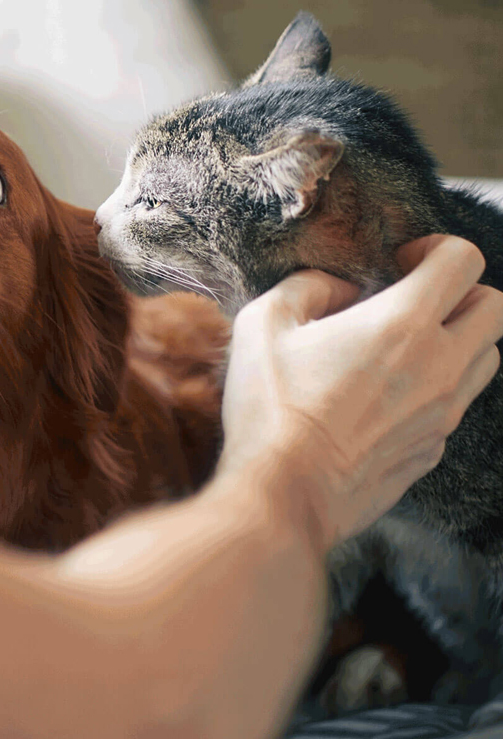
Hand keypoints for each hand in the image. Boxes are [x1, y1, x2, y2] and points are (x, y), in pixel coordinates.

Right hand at [217, 235, 502, 552]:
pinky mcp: (433, 450)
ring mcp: (444, 414)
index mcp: (402, 324)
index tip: (399, 262)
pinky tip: (384, 395)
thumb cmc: (271, 408)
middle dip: (459, 292)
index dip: (434, 247)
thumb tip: (337, 288)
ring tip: (402, 347)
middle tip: (411, 300)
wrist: (285, 494)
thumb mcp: (262, 323)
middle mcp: (440, 366)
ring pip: (487, 358)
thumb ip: (306, 287)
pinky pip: (456, 404)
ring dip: (457, 340)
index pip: (462, 260)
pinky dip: (436, 387)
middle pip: (494, 308)